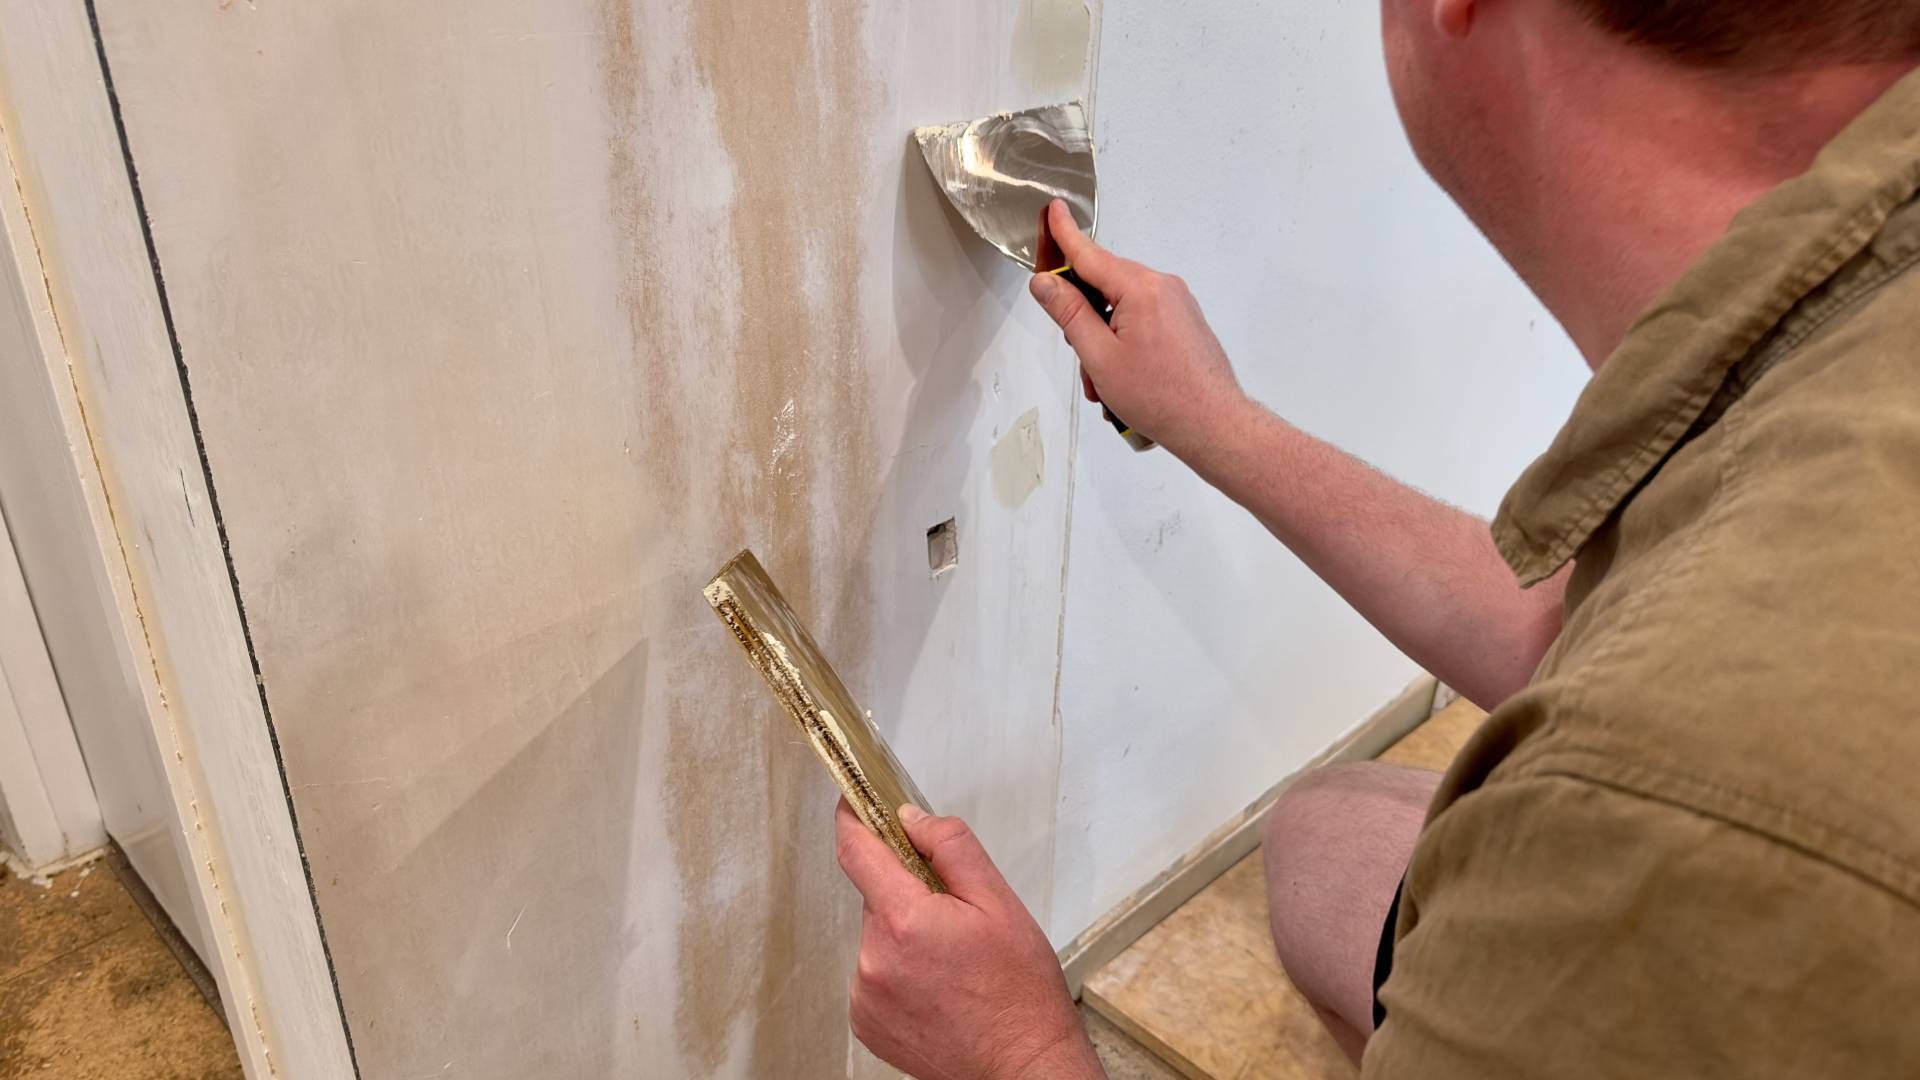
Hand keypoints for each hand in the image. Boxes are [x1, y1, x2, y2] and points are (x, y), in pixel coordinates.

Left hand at [835, 799, 1103, 1079]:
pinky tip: (937, 989)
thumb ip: (951, 849)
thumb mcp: (999, 902)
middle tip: (955, 919)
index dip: (852, 819)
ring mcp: (865, 996)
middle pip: (875, 898)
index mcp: (905, 921)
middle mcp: (873, 959)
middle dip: (908, 895)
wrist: (1021, 1068)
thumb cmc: (1019, 991)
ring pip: (877, 938)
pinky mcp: (865, 1023)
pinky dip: (899, 972)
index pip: (856, 851)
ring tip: (952, 966)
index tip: (853, 802)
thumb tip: (910, 820)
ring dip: (905, 937)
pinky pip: (874, 976)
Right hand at [1029, 199, 1248, 459]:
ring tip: (1108, 387)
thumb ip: (1069, 313)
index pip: (1090, 255)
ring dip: (1105, 344)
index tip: (1052, 209)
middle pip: (1105, 286)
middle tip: (1084, 363)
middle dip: (1084, 322)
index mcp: (1140, 288)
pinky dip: (1125, 347)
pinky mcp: (1185, 322)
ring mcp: (1178, 304)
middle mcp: (1163, 286)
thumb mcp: (1100, 356)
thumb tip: (1045, 281)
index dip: (1064, 235)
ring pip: (1122, 311)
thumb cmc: (1158, 396)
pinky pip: (1142, 322)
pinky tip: (1125, 382)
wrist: (1213, 424)